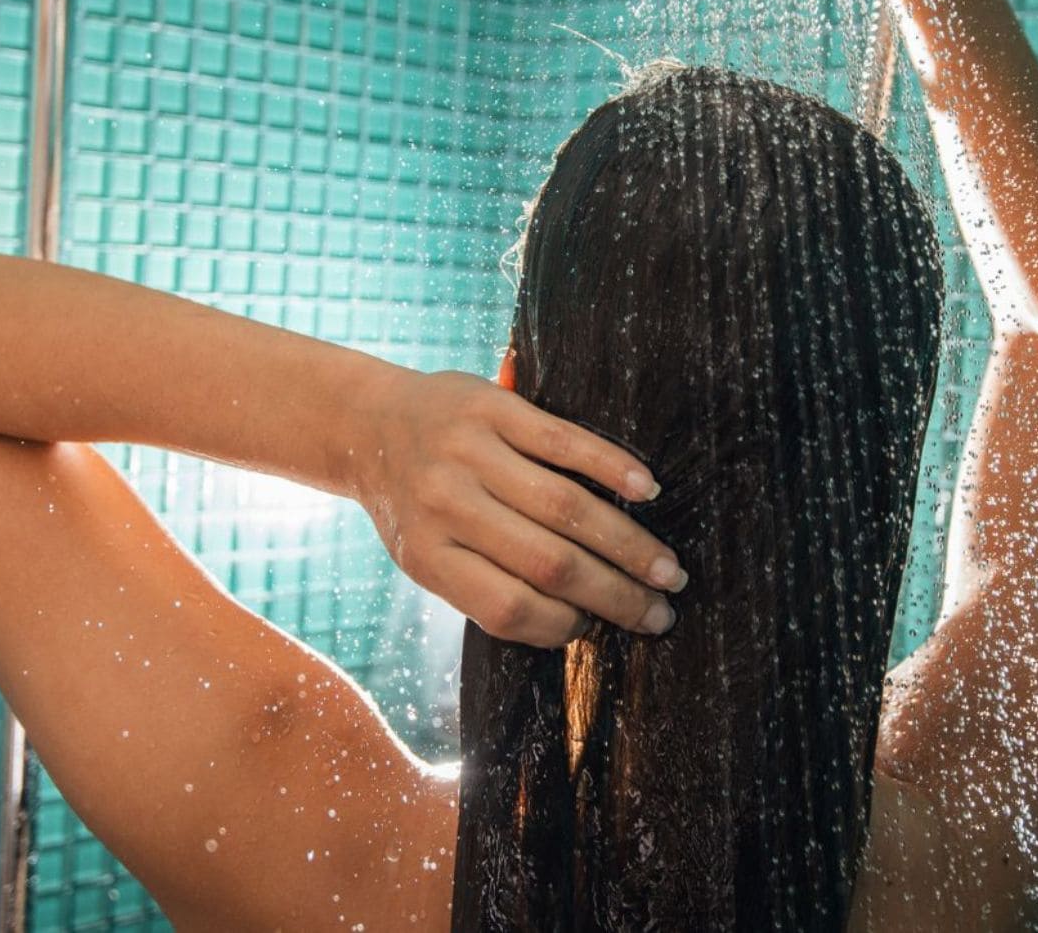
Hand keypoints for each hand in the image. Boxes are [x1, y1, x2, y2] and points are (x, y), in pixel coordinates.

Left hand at [348, 366, 686, 647]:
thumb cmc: (412, 505)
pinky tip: (648, 490)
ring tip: (667, 570)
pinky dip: (612, 468)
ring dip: (628, 544)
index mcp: (428, 556)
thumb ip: (484, 585)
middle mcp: (447, 505)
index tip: (594, 629)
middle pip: (548, 562)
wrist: (370, 425)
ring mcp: (470, 453)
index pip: (507, 607)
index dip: (560, 626)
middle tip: (662, 612)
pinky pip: (564, 441)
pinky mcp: (492, 408)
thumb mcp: (425, 555)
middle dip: (616, 594)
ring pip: (566, 507)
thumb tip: (574, 621)